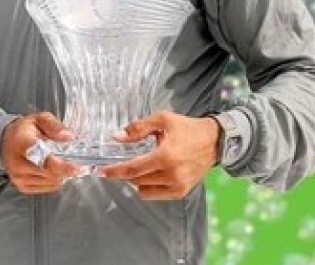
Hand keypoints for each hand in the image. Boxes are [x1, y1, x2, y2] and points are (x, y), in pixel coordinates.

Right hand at [0, 112, 81, 193]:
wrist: (4, 142)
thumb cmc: (24, 130)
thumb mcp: (38, 119)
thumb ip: (53, 125)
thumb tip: (68, 137)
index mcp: (21, 143)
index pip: (42, 158)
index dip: (61, 165)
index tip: (76, 166)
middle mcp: (17, 163)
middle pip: (49, 173)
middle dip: (65, 170)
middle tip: (74, 163)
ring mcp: (19, 177)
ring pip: (51, 182)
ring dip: (60, 175)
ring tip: (59, 163)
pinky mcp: (22, 187)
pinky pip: (47, 188)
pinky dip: (54, 180)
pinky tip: (51, 170)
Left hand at [97, 111, 219, 199]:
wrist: (214, 142)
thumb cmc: (186, 128)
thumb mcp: (162, 120)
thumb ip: (138, 128)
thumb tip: (116, 137)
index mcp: (165, 156)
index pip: (133, 169)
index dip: (114, 171)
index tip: (100, 172)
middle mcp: (172, 175)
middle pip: (136, 180)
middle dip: (122, 173)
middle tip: (116, 164)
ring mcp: (178, 186)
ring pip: (144, 189)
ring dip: (135, 180)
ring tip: (136, 166)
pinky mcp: (182, 192)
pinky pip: (155, 194)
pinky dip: (147, 187)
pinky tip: (147, 174)